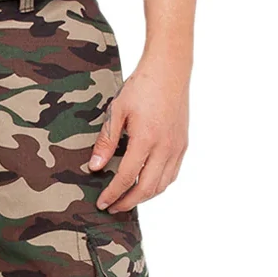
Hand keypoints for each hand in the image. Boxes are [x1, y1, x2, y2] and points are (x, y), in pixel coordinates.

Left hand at [88, 56, 189, 213]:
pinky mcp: (182, 144)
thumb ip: (106, 142)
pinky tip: (146, 185)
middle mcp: (165, 147)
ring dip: (143, 197)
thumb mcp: (117, 111)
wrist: (170, 69)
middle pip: (146, 188)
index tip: (102, 203)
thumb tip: (95, 168)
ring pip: (161, 185)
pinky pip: (171, 174)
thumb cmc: (142, 86)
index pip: (127, 177)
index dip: (113, 193)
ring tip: (127, 199)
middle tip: (113, 208)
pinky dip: (158, 185)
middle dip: (128, 202)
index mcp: (146, 139)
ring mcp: (176, 147)